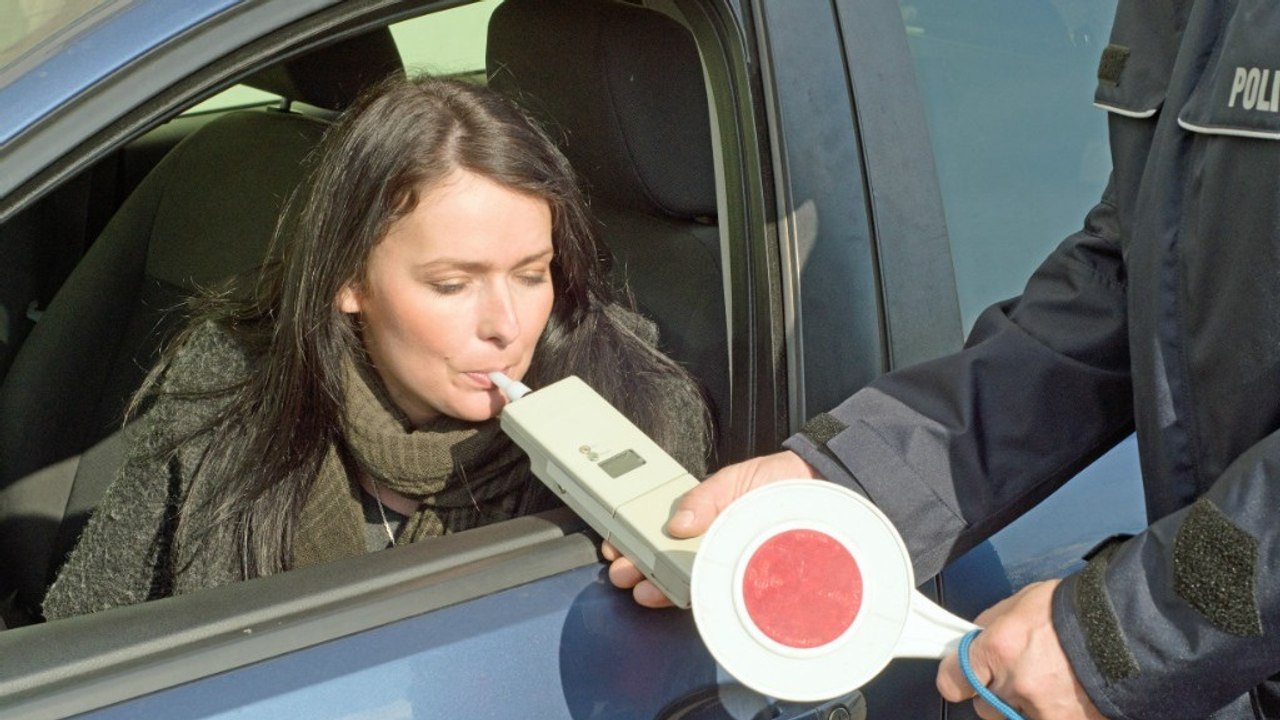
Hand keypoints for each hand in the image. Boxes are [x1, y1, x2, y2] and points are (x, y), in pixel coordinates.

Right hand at [602, 450, 819, 606]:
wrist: (823, 493)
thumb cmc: (780, 484)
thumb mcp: (735, 479)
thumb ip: (704, 496)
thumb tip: (677, 521)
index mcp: (702, 518)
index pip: (659, 532)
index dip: (634, 540)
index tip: (616, 545)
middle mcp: (710, 543)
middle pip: (665, 559)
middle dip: (638, 566)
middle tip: (623, 570)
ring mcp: (725, 564)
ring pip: (684, 582)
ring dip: (659, 587)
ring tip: (644, 588)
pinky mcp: (744, 584)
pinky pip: (715, 596)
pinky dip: (694, 600)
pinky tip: (679, 600)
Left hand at [936, 579, 1104, 718]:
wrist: (1127, 629)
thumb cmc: (1075, 611)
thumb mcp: (1020, 603)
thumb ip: (990, 625)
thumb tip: (973, 639)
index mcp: (1000, 648)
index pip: (952, 681)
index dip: (955, 678)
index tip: (958, 677)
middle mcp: (1017, 683)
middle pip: (984, 705)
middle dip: (996, 690)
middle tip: (1019, 672)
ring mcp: (1042, 709)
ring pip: (1012, 718)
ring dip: (1022, 705)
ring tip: (1048, 681)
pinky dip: (1047, 711)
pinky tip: (1062, 695)